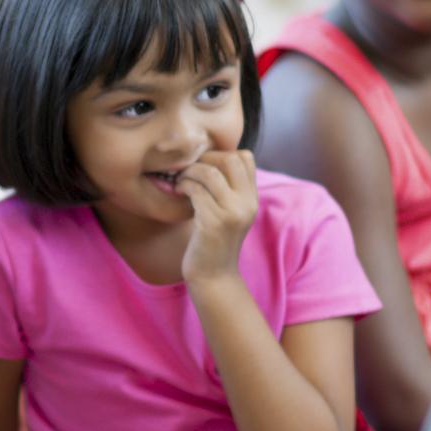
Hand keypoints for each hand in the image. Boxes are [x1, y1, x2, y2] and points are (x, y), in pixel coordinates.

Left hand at [179, 149, 258, 287]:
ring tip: (181, 181)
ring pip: (209, 173)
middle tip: (189, 170)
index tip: (203, 165)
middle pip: (229, 159)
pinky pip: (196, 191)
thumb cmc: (214, 240)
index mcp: (252, 198)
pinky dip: (183, 186)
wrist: (213, 276)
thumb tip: (208, 157)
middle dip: (204, 159)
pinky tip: (178, 191)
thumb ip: (228, 188)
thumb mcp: (229, 212)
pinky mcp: (213, 223)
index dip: (221, 154)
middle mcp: (247, 204)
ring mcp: (232, 213)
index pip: (245, 157)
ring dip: (189, 172)